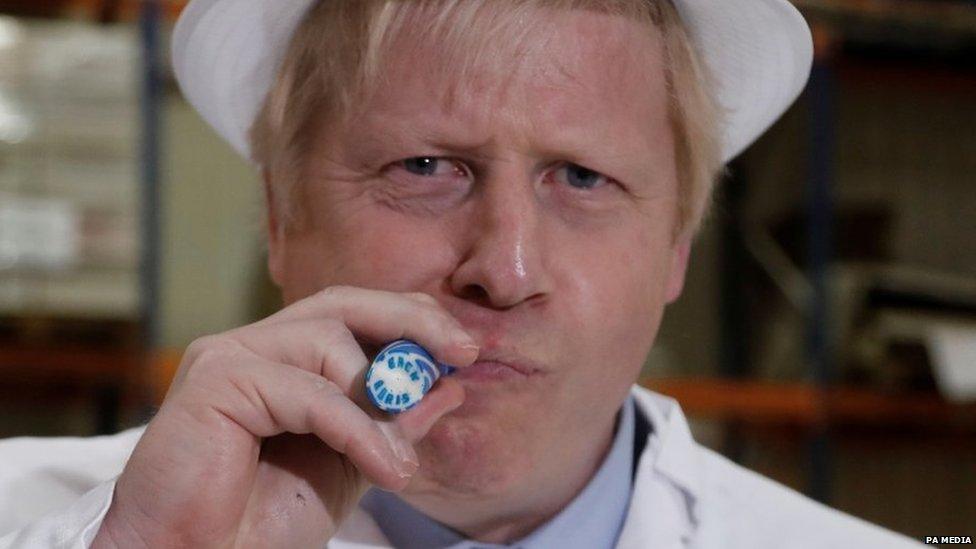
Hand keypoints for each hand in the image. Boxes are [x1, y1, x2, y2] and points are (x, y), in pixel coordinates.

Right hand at [92, 286, 476, 547]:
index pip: (354, 311)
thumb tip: (447, 386)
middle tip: (462, 351)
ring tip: (402, 462)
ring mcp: (228, 356)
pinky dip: (357, 427)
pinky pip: (307, 390)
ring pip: (327, 340)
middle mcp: (253, 346)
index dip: (411, 319)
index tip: (463, 350)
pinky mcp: (214, 381)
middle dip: (411, 321)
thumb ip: (391, 425)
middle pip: (342, 303)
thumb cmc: (260, 522)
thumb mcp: (349, 468)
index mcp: (282, 359)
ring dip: (382, 399)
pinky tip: (386, 468)